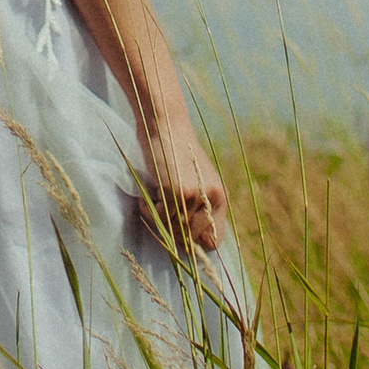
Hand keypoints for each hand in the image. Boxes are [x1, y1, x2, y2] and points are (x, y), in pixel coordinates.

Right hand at [139, 123, 227, 257]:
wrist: (167, 124)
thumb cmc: (177, 153)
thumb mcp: (198, 180)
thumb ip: (201, 207)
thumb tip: (196, 244)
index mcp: (219, 198)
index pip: (214, 241)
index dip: (196, 242)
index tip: (179, 233)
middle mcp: (210, 199)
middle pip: (189, 239)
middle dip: (171, 232)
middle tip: (160, 211)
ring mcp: (192, 196)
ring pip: (173, 229)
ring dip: (158, 219)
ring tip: (154, 198)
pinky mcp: (174, 191)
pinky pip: (158, 216)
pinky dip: (148, 209)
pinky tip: (150, 192)